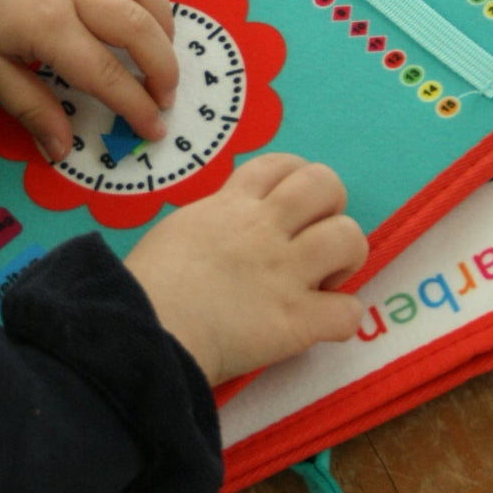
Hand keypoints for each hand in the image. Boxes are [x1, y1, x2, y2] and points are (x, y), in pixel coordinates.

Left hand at [0, 0, 178, 162]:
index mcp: (47, 26)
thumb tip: (62, 149)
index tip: (154, 131)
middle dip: (162, 66)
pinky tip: (144, 1)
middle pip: (136, 26)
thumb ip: (29, 107)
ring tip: (165, 52)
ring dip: (162, 20)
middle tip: (167, 98)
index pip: (105, 72)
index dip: (136, 105)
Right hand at [124, 154, 367, 385]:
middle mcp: (266, 228)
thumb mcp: (179, 229)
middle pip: (326, 184)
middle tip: (314, 240)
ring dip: (346, 258)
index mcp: (233, 204)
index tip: (291, 207)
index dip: (298, 179)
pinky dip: (341, 319)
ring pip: (349, 237)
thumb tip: (227, 236)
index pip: (283, 164)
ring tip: (325, 281)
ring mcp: (286, 272)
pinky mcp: (297, 320)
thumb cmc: (147, 284)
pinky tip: (321, 326)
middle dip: (333, 208)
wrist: (143, 328)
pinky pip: (348, 311)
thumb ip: (213, 223)